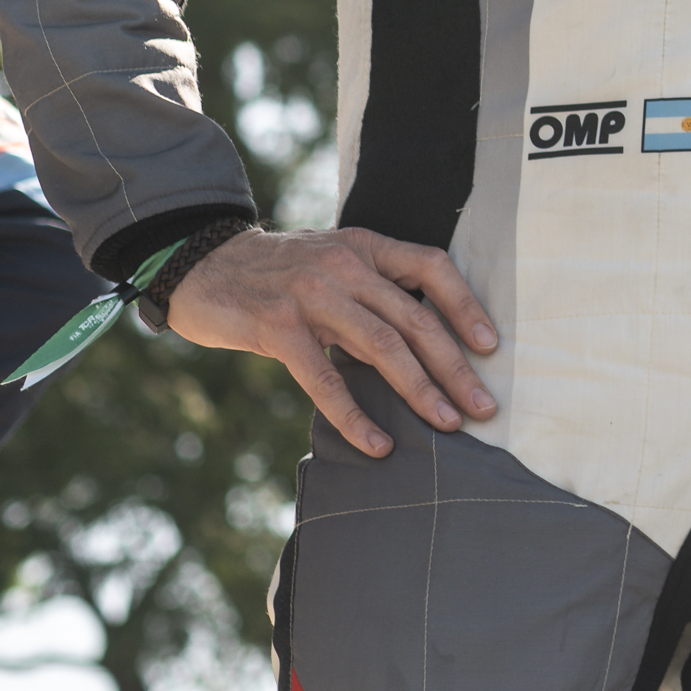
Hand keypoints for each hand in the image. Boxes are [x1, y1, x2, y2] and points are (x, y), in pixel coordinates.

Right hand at [164, 226, 498, 456]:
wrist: (201, 265)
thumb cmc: (278, 274)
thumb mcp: (332, 265)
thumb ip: (372, 296)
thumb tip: (420, 349)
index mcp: (365, 247)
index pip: (432, 268)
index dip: (466, 306)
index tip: (490, 346)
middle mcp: (345, 266)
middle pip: (415, 320)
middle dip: (455, 367)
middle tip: (483, 406)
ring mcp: (311, 296)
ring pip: (382, 348)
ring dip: (420, 391)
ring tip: (447, 424)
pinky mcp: (278, 329)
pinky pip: (325, 380)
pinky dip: (355, 415)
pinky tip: (377, 443)